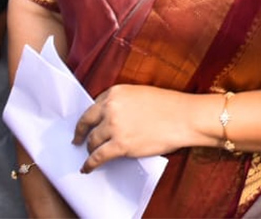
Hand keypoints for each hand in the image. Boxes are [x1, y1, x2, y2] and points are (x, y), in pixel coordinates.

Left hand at [73, 85, 210, 170]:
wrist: (184, 118)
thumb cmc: (169, 106)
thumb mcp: (141, 94)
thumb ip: (123, 103)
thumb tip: (112, 118)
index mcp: (116, 92)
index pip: (94, 106)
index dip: (90, 118)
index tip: (86, 124)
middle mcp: (111, 107)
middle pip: (87, 122)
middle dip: (80, 132)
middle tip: (77, 139)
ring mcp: (114, 126)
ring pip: (92, 141)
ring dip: (89, 149)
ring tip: (90, 155)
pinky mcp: (120, 145)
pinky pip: (98, 157)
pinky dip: (89, 164)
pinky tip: (87, 168)